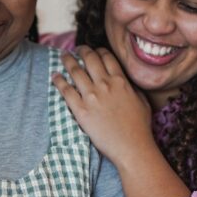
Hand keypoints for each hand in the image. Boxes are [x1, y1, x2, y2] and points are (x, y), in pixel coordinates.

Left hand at [51, 46, 152, 166]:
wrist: (132, 147)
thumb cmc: (139, 127)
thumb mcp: (142, 101)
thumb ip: (131, 88)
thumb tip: (125, 81)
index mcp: (120, 81)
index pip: (106, 57)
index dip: (98, 51)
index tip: (94, 51)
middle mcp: (105, 84)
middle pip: (89, 59)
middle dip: (82, 50)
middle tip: (77, 49)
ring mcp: (91, 97)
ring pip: (75, 71)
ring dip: (68, 61)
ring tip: (64, 56)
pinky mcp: (80, 110)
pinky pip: (66, 90)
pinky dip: (59, 81)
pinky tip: (55, 76)